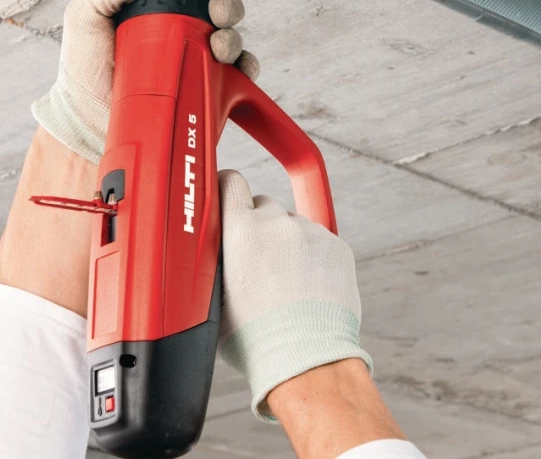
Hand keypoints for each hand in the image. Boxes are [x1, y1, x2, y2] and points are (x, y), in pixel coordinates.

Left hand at [31, 0, 256, 162]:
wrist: (87, 123)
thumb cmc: (83, 73)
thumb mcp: (86, 16)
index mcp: (156, 11)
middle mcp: (180, 33)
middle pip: (218, 9)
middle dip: (227, 6)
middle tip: (216, 12)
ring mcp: (194, 62)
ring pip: (230, 39)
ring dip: (232, 37)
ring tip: (217, 46)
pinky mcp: (205, 91)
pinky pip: (236, 77)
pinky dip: (245, 69)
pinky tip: (232, 69)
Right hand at [216, 169, 370, 420]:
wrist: (306, 358)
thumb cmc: (255, 338)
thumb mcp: (211, 299)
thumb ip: (210, 263)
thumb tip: (202, 254)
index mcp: (239, 231)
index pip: (231, 182)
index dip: (227, 189)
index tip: (227, 196)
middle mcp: (277, 224)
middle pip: (263, 206)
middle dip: (257, 227)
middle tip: (255, 262)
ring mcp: (311, 233)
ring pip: (293, 226)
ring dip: (287, 244)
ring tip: (284, 285)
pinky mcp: (338, 247)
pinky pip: (320, 242)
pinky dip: (313, 258)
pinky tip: (305, 288)